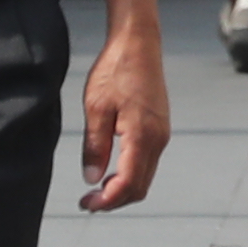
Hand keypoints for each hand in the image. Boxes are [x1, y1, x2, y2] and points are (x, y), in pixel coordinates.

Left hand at [74, 18, 171, 211]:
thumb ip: (95, 146)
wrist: (138, 42)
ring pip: (145, 176)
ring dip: (123, 188)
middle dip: (115, 200)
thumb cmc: (115, 70)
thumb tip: (92, 179)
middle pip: (140, 186)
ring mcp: (162, 133)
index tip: (86, 204)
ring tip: (97, 188)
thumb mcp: (96, 108)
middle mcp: (158, 139)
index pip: (128, 183)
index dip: (107, 200)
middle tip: (88, 202)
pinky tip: (112, 169)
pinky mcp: (160, 127)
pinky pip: (148, 161)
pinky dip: (131, 174)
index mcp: (142, 136)